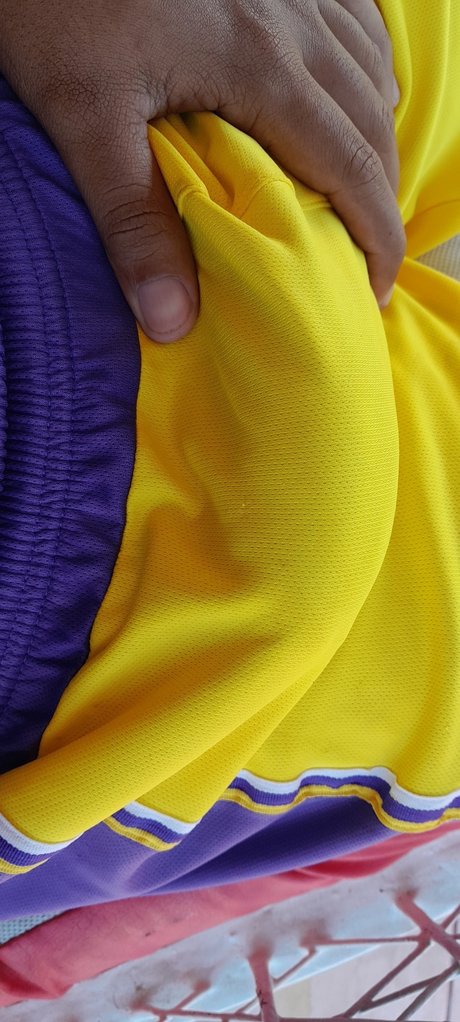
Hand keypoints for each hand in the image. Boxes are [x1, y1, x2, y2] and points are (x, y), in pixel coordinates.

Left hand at [0, 0, 404, 341]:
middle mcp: (293, 18)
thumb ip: (132, 220)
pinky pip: (353, 19)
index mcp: (260, 64)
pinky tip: (341, 97)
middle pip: (373, 121)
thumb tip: (173, 321)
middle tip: (364, 256)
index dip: (377, 236)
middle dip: (382, 196)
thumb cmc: (57, 4)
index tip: (374, 290)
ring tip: (355, 192)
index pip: (351, 165)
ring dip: (375, 136)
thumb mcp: (84, 117)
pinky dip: (363, 70)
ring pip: (372, 67)